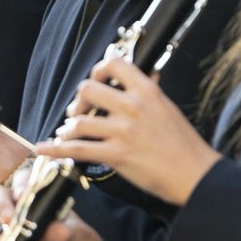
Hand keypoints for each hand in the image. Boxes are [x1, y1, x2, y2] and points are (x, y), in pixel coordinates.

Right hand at [0, 179, 114, 240]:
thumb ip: (68, 232)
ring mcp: (12, 236)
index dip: (20, 184)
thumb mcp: (80, 237)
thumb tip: (56, 229)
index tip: (22, 194)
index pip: (25, 182)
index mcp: (41, 201)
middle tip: (8, 218)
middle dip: (0, 204)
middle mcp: (22, 214)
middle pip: (0, 198)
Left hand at [33, 55, 221, 205]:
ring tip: (69, 132)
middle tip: (79, 112)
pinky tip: (44, 148)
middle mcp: (132, 106)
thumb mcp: (169, 108)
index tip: (95, 81)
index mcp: (147, 91)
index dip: (98, 70)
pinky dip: (56, 149)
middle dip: (79, 101)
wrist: (196, 175)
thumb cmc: (184, 144)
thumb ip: (150, 92)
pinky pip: (77, 149)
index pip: (113, 65)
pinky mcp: (116, 155)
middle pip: (88, 89)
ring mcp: (123, 131)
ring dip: (69, 127)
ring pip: (79, 121)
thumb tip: (144, 75)